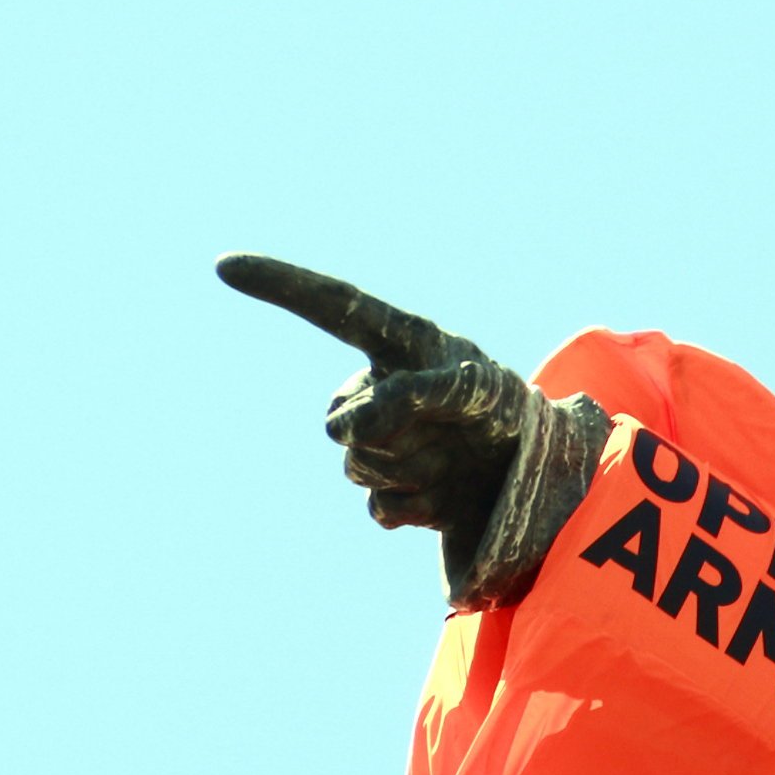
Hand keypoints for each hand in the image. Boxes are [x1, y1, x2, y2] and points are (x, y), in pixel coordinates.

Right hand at [215, 254, 531, 534]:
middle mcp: (383, 391)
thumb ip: (409, 394)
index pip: (334, 308)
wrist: (548, 484)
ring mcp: (387, 447)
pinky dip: (416, 508)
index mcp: (401, 346)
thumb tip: (350, 426)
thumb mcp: (472, 389)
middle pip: (339, 419)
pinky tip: (450, 497)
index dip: (282, 285)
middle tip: (445, 431)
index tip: (226, 265)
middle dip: (385, 430)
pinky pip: (379, 508)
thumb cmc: (512, 417)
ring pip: (355, 466)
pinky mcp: (398, 498)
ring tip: (454, 463)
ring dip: (408, 470)